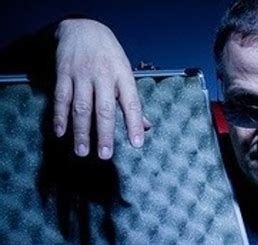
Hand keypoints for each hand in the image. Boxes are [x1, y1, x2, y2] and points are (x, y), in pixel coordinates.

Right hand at [54, 19, 149, 158]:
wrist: (82, 27)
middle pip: (104, 109)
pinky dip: (59, 116)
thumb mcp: (125, 74)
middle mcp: (103, 76)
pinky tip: (60, 132)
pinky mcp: (63, 73)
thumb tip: (147, 127)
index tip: (137, 144)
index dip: (134, 124)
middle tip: (105, 155)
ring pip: (81, 107)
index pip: (132, 103)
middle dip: (105, 133)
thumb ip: (133, 102)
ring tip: (82, 151)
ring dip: (81, 131)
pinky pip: (61, 98)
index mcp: (123, 76)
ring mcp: (82, 74)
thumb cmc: (109, 56)